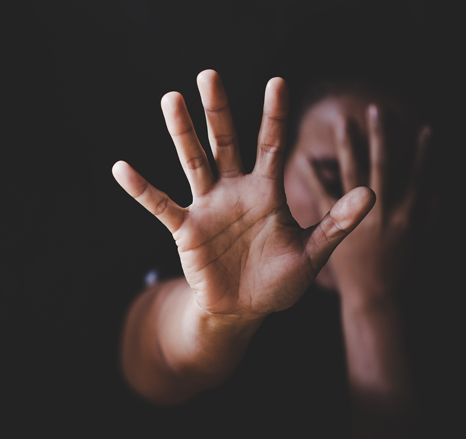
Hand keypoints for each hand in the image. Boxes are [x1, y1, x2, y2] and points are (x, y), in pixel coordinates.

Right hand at [113, 70, 374, 319]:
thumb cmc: (278, 281)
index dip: (274, 115)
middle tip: (209, 74)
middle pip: (225, 141)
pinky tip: (122, 168)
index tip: (277, 81)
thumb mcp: (312, 253)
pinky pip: (160, 205)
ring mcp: (208, 207)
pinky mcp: (186, 229)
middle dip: (218, 109)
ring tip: (171, 99)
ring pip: (193, 161)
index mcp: (267, 192)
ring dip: (182, 132)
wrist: (243, 310)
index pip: (271, 145)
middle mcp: (234, 191)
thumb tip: (371, 194)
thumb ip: (336, 223)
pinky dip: (141, 189)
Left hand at [299, 104, 430, 295]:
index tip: (425, 127)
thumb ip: (429, 212)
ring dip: (350, 147)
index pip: (419, 177)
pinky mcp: (333, 228)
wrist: (373, 298)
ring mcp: (357, 220)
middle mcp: (382, 214)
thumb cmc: (398, 269)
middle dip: (381, 137)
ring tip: (345, 121)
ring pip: (353, 176)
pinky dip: (316, 177)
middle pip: (382, 167)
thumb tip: (438, 186)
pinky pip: (322, 197)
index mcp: (407, 216)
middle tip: (375, 109)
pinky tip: (307, 157)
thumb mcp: (420, 240)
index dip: (423, 153)